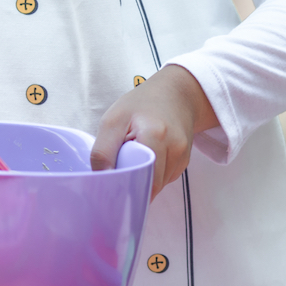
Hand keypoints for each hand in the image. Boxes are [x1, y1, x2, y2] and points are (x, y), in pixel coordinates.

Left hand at [91, 65, 217, 198]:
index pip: (141, 179)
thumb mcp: (112, 121)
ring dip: (144, 180)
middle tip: (120, 175)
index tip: (112, 191)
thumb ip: (102, 151)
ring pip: (159, 185)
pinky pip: (166, 179)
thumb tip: (100, 180)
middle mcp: (175, 147)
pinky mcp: (185, 160)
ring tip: (135, 159)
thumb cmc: (140, 105)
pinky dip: (154, 174)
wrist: (175, 94)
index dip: (126, 189)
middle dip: (134, 185)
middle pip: (151, 186)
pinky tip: (148, 158)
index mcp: (155, 135)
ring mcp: (182, 155)